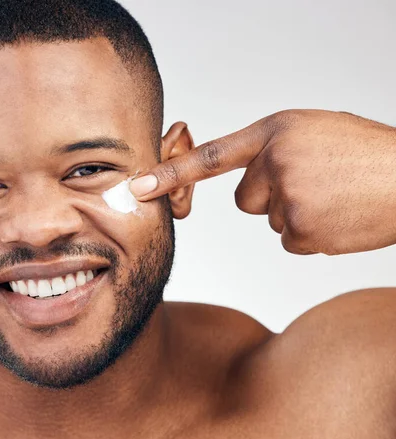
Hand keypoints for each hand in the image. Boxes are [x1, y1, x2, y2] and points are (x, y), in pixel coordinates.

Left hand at [130, 109, 395, 254]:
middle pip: (245, 199)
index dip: (171, 173)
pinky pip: (290, 241)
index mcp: (276, 132)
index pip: (212, 157)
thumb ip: (274, 150)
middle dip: (272, 196)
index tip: (137, 187)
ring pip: (271, 220)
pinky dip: (311, 235)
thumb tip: (250, 182)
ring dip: (297, 215)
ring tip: (334, 197)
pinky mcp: (302, 231)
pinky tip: (338, 217)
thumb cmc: (365, 153)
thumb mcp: (314, 132)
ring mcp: (288, 198)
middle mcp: (276, 162)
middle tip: (314, 184)